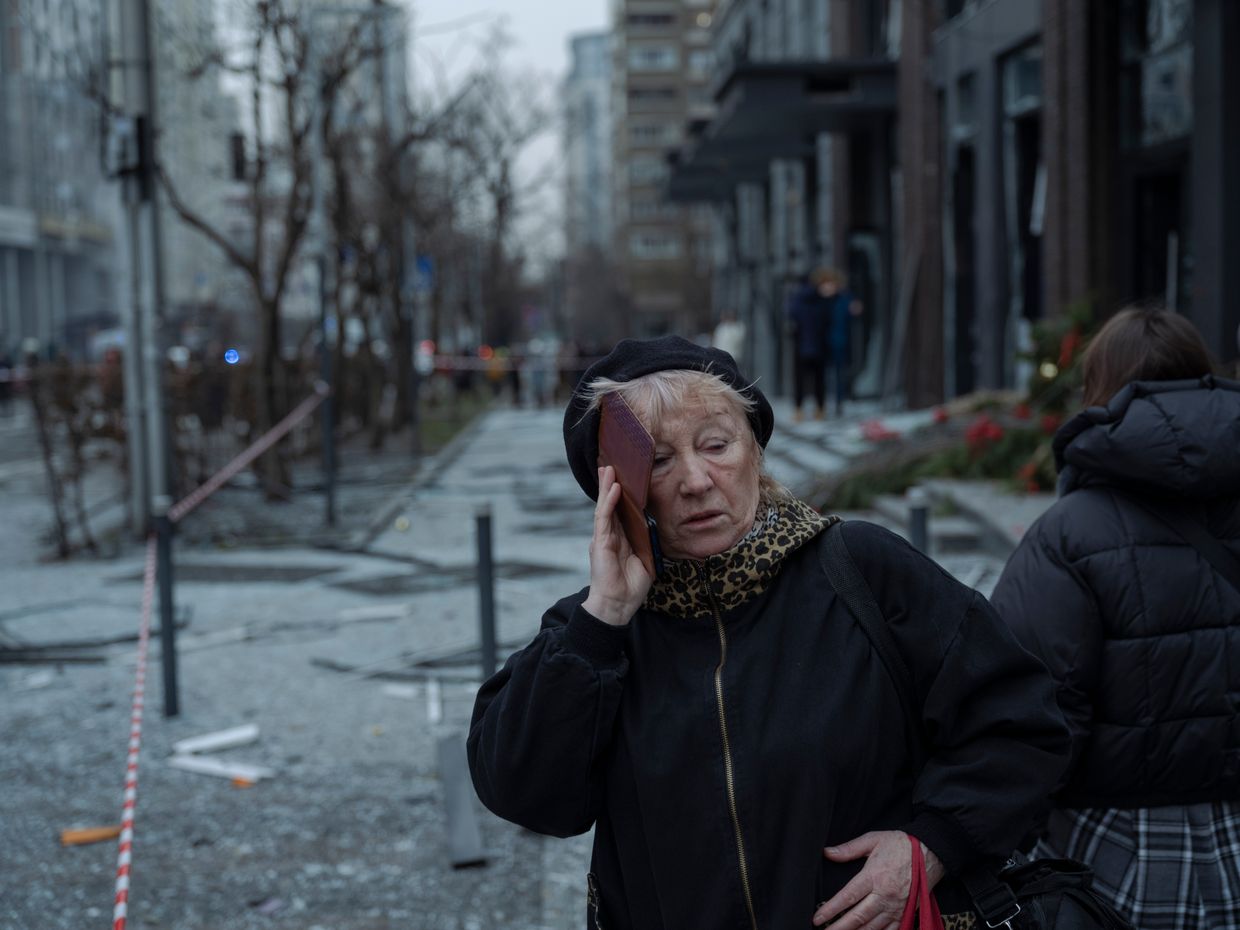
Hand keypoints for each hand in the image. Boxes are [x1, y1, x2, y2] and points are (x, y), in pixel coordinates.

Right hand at [582, 466, 653, 625]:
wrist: (618, 605)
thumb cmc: (630, 586)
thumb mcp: (645, 559)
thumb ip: (646, 542)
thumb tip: (653, 526)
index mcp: (619, 540)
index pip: (620, 512)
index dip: (621, 495)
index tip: (625, 478)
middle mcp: (608, 536)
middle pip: (610, 505)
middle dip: (610, 485)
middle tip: (611, 465)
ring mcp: (603, 538)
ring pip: (605, 506)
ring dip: (608, 487)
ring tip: (609, 468)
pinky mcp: (601, 542)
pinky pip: (604, 517)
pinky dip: (609, 501)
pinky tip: (615, 488)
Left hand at [812, 831, 943, 928]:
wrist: (931, 851)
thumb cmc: (900, 844)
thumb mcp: (873, 840)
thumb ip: (849, 848)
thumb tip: (828, 852)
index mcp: (874, 876)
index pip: (848, 897)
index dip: (831, 910)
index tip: (817, 918)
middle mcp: (884, 895)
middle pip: (858, 917)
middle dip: (839, 927)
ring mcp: (897, 907)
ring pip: (873, 927)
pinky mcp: (907, 912)